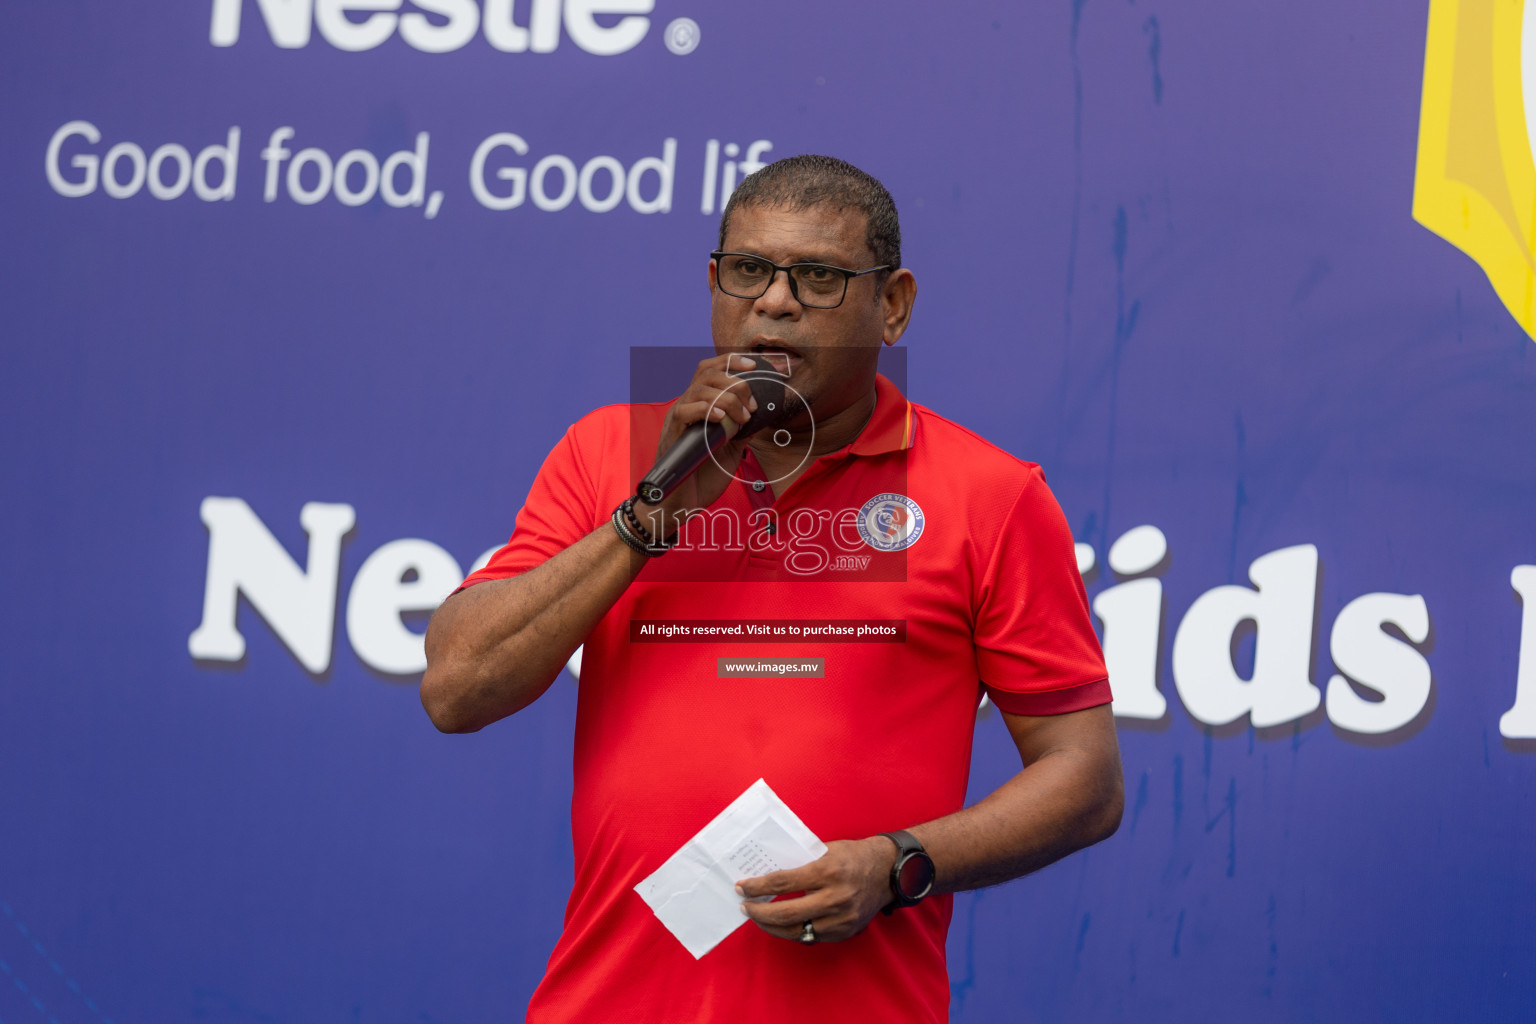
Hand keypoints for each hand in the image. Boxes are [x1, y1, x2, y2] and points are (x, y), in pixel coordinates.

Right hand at [633, 353, 761, 536]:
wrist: (682, 503)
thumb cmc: (702, 476)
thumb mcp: (731, 448)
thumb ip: (741, 429)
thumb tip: (761, 414)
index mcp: (699, 406)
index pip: (710, 369)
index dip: (731, 361)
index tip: (754, 366)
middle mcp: (685, 406)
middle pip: (707, 373)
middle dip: (736, 382)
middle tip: (752, 405)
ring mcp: (677, 419)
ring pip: (699, 389)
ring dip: (728, 399)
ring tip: (742, 418)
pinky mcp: (672, 435)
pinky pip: (686, 411)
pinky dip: (707, 410)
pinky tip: (722, 420)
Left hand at [735, 837, 896, 943]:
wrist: (887, 871)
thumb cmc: (852, 856)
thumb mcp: (825, 850)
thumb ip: (800, 862)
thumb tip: (766, 874)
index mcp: (827, 871)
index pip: (783, 882)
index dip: (758, 887)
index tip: (742, 887)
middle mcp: (835, 898)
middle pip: (786, 914)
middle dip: (759, 913)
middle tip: (745, 907)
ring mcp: (841, 919)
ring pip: (797, 932)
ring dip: (772, 927)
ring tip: (758, 918)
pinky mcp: (845, 932)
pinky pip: (811, 937)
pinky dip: (793, 931)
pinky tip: (782, 925)